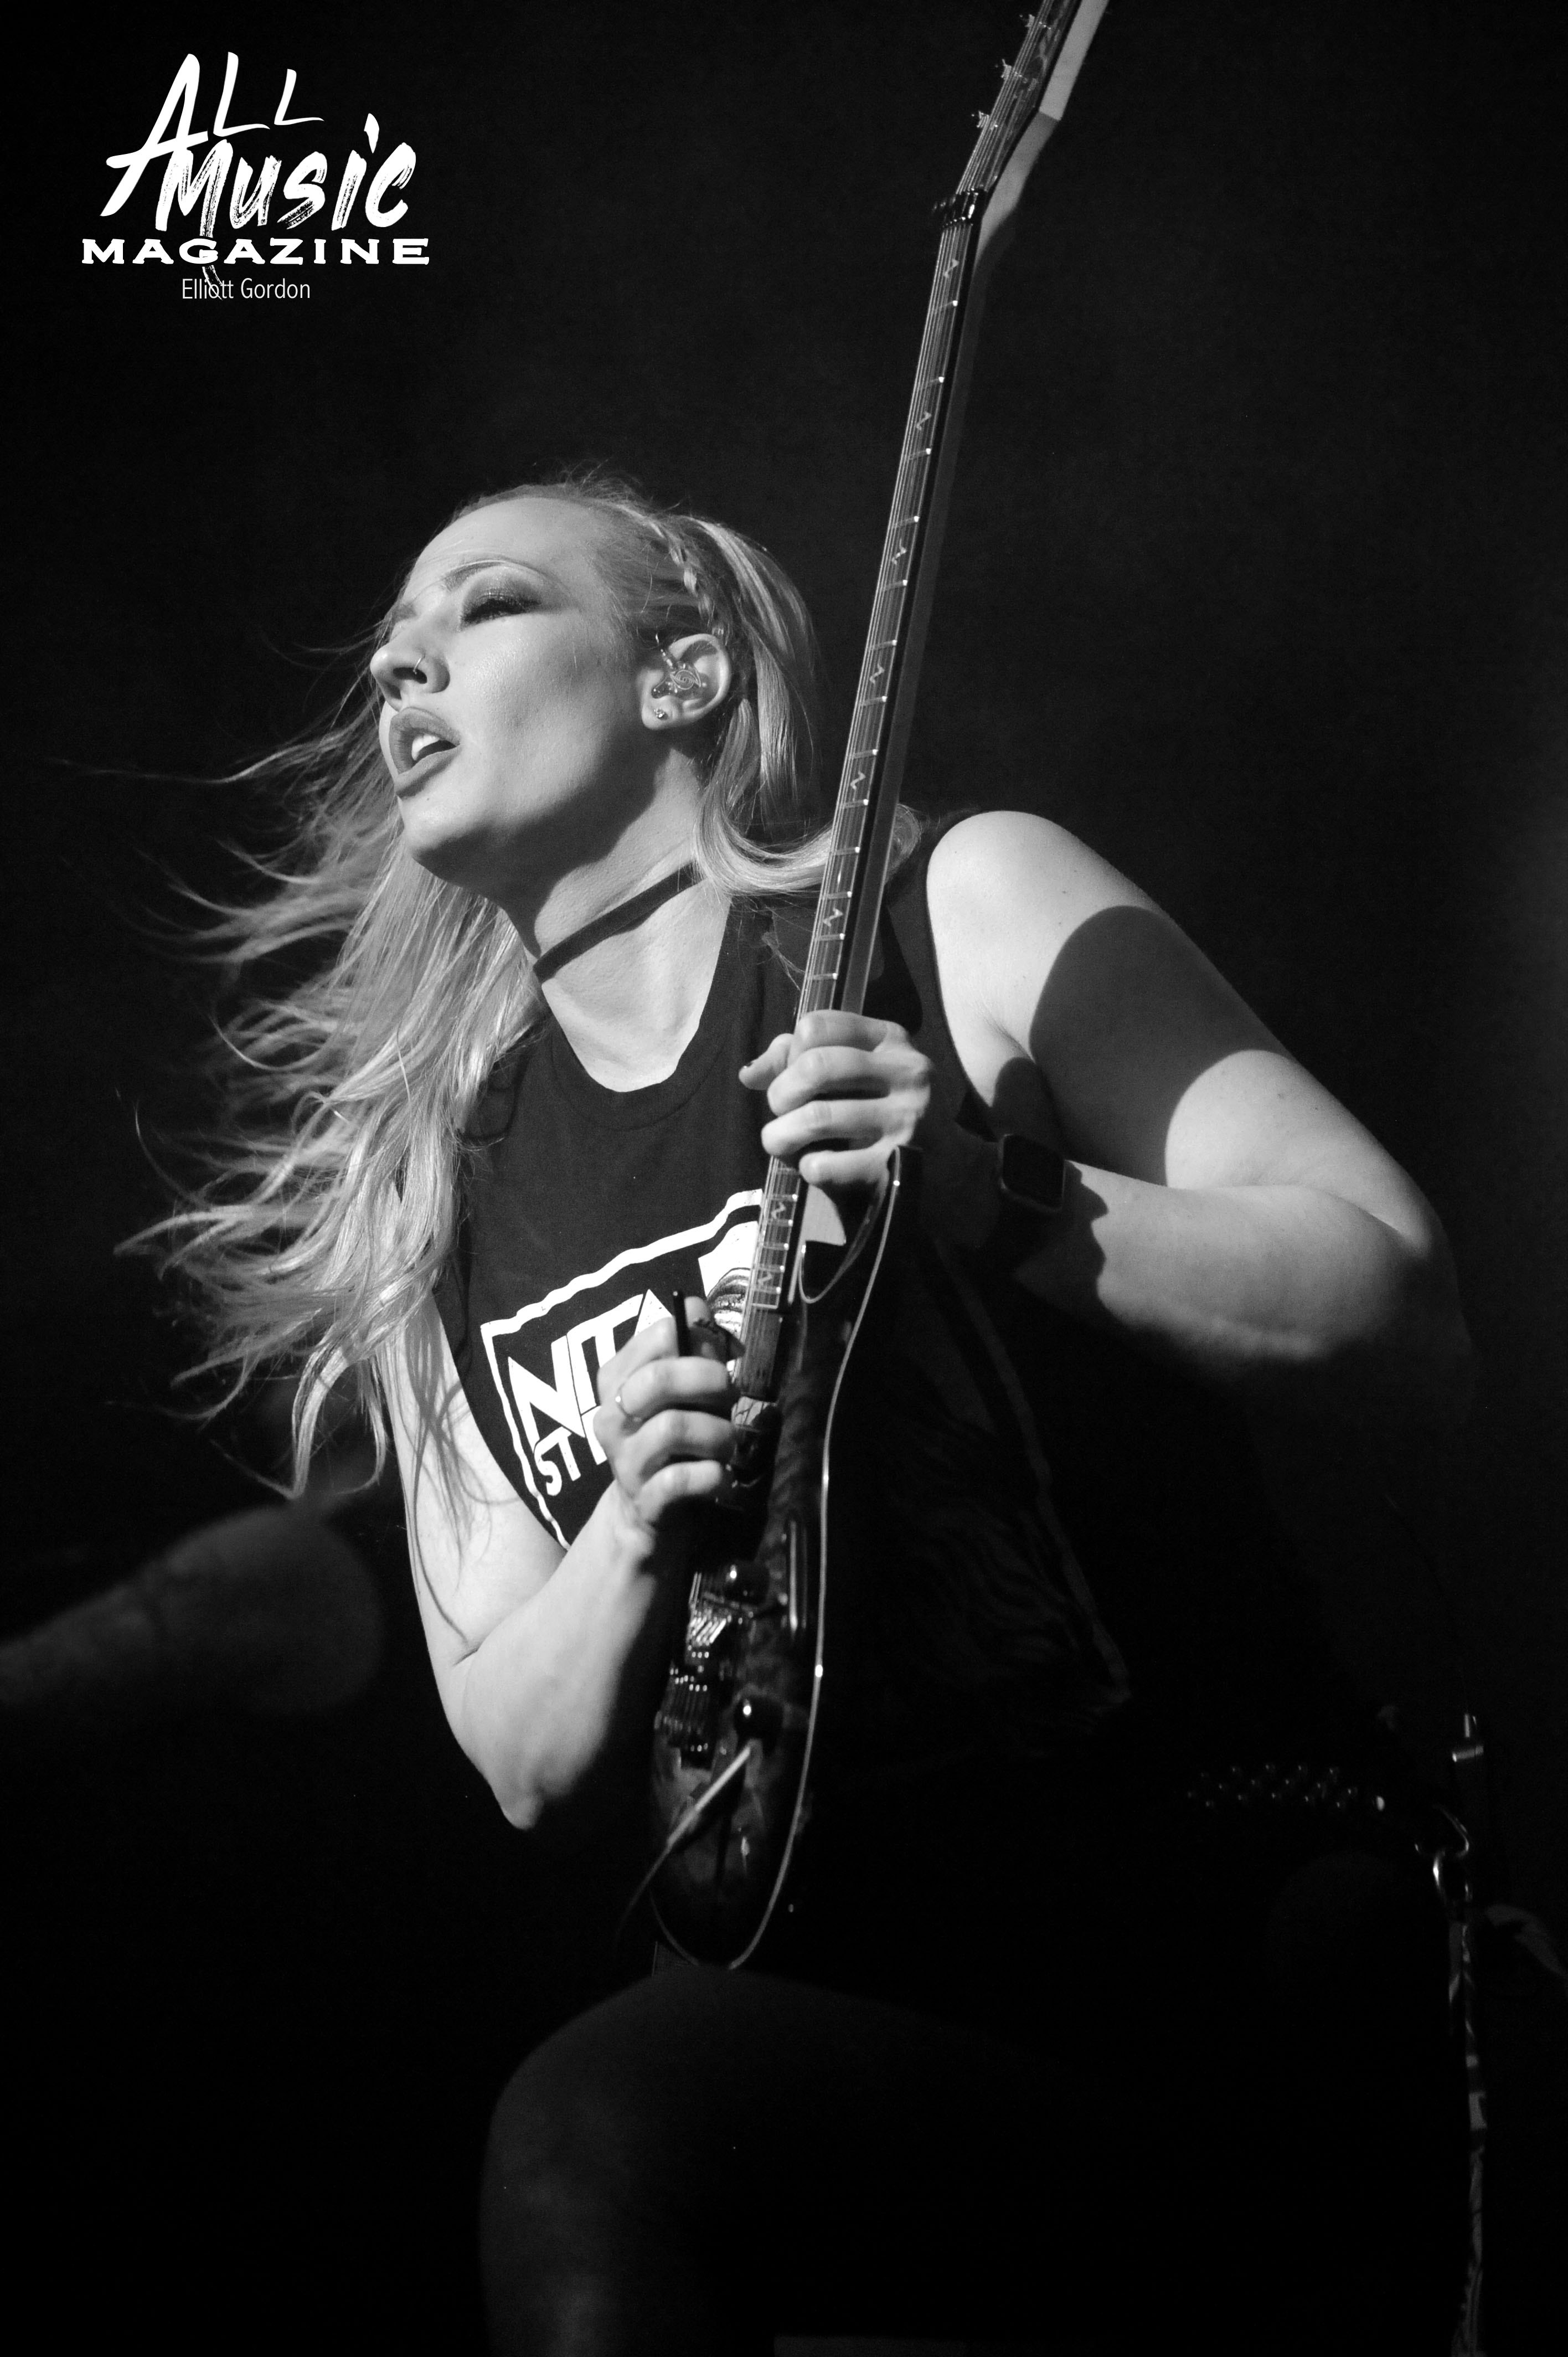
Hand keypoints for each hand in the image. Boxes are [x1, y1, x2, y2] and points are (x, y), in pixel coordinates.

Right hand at [594, 1299, 735, 1547]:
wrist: (644, 1517)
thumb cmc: (671, 1444)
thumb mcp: (681, 1395)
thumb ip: (694, 1352)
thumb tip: (702, 1311)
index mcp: (618, 1379)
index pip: (659, 1333)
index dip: (702, 1339)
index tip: (725, 1358)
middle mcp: (612, 1416)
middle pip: (658, 1380)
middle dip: (710, 1383)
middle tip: (732, 1400)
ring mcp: (624, 1460)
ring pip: (672, 1429)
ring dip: (718, 1433)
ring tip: (731, 1444)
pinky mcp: (643, 1500)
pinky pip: (679, 1480)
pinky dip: (712, 1476)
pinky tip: (723, 1478)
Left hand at [739, 1011, 932, 1202]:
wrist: (949, 1166)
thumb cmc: (885, 1109)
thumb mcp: (856, 1070)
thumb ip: (800, 1059)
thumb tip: (749, 1073)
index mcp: (890, 1038)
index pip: (816, 1025)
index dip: (788, 1053)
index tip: (790, 1076)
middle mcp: (906, 1071)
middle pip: (815, 1067)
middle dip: (780, 1094)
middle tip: (779, 1112)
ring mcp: (907, 1118)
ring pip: (817, 1116)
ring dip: (780, 1135)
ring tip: (778, 1142)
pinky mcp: (898, 1164)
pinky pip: (829, 1164)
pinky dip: (809, 1167)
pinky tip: (815, 1166)